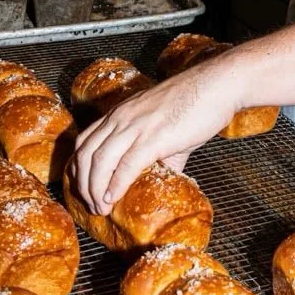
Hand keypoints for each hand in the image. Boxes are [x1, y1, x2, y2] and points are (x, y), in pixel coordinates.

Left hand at [71, 56, 242, 213]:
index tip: (83, 189)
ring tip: (100, 208)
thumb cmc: (195, 103)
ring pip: (100, 161)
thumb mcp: (164, 127)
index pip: (83, 142)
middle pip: (86, 154)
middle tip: (91, 206)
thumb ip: (158, 154)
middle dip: (83, 185)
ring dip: (95, 189)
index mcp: (120, 114)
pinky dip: (116, 185)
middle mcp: (121, 118)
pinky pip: (127, 164)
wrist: (216, 86)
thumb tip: (159, 179)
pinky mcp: (155, 137)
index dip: (77, 170)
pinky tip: (113, 199)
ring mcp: (136, 127)